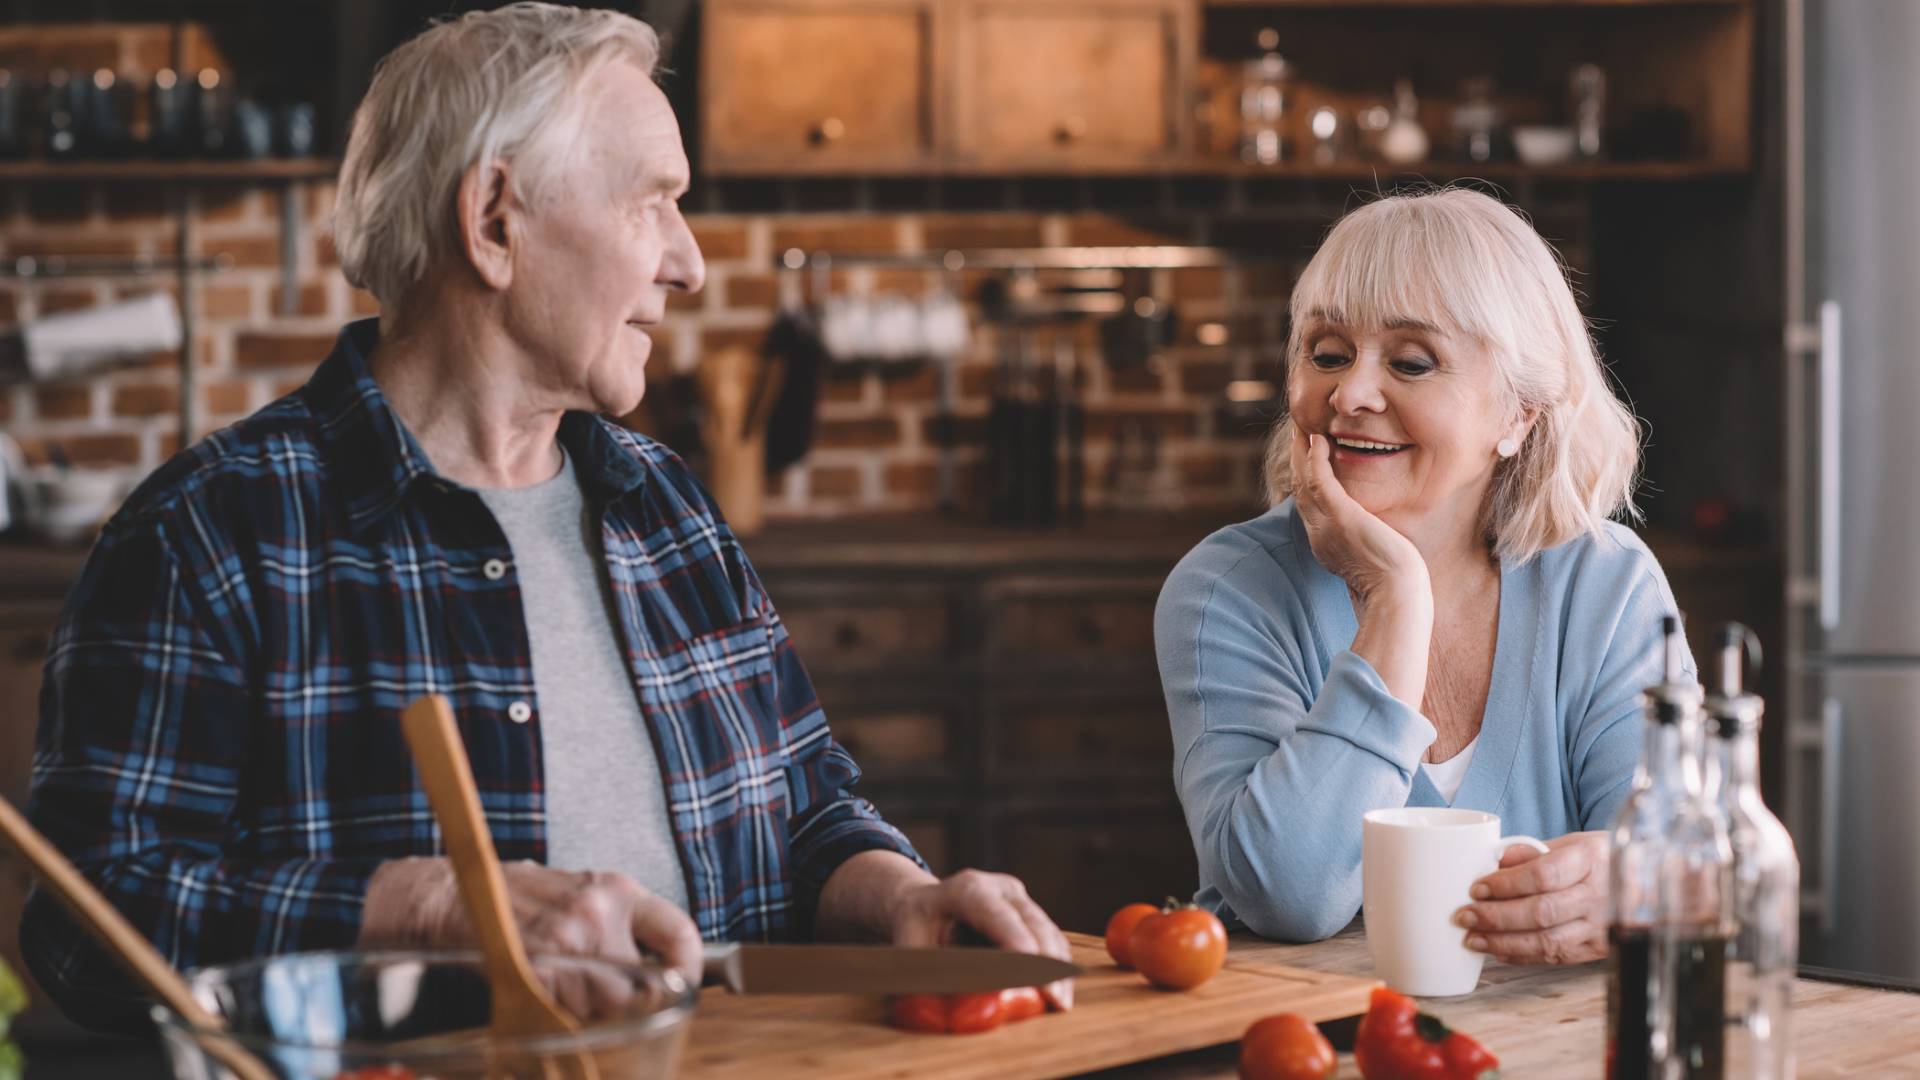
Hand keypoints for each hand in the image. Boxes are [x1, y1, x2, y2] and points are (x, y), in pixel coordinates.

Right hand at [359, 857, 705, 998]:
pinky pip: (565, 1015)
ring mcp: (564, 942)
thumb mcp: (577, 893)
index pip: (680, 932)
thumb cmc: (515, 898)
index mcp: (615, 891)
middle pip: (642, 988)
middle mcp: (596, 913)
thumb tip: (655, 972)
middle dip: (629, 1007)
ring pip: (604, 1008)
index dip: (688, 969)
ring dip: (591, 1016)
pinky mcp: (532, 969)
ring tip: (566, 997)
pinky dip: (559, 1020)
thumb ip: (616, 927)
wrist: (448, 894)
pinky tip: (544, 1001)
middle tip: (608, 1005)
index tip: (681, 986)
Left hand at [888, 869, 1075, 1009]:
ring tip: (1060, 1002)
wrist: (921, 903)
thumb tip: (950, 1012)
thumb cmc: (914, 928)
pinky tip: (1059, 991)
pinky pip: (1050, 937)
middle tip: (1055, 1000)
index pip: (998, 915)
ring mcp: (1018, 897)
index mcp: (967, 889)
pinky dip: (1057, 965)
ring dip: (1058, 968)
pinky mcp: (1029, 912)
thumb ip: (932, 976)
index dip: (1017, 942)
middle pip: (1033, 923)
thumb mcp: (911, 949)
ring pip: (1048, 931)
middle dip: (1046, 963)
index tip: (1033, 973)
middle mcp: (999, 887)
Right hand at [1288, 427, 1427, 604]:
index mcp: (1324, 544)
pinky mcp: (1340, 516)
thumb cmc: (1395, 584)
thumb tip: (1377, 534)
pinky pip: (1319, 480)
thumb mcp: (1373, 559)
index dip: (1305, 478)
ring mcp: (1325, 525)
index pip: (1308, 504)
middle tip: (1298, 434)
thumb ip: (1366, 543)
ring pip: (1303, 480)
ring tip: (1304, 429)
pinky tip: (1318, 440)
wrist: (1396, 596)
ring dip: (1301, 452)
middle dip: (1297, 460)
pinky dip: (1315, 459)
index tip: (1309, 458)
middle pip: (1299, 488)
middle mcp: (1318, 533)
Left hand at [1453, 831, 1608, 964]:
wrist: (1644, 883)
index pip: (1543, 875)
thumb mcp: (1570, 843)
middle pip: (1542, 912)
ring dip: (1504, 942)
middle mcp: (1598, 894)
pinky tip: (1499, 950)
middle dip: (1497, 917)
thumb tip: (1492, 858)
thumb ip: (1531, 851)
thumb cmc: (1598, 860)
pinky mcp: (1598, 949)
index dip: (1506, 884)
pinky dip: (1523, 956)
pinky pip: (1556, 956)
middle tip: (1465, 916)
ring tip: (1473, 939)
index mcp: (1589, 859)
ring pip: (1548, 941)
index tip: (1477, 888)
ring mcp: (1601, 925)